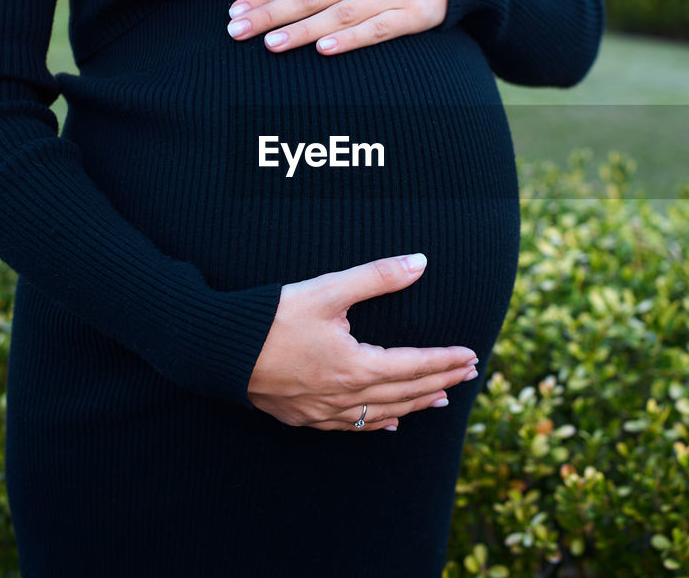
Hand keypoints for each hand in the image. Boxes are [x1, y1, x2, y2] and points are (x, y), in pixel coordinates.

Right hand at [246, 252, 478, 431]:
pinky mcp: (303, 417)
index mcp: (354, 366)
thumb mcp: (327, 289)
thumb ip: (377, 276)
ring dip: (416, 405)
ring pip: (382, 413)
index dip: (446, 360)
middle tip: (470, 373)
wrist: (217, 349)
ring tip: (442, 398)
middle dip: (442, 381)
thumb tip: (420, 262)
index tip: (471, 355)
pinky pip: (351, 427)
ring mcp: (322, 411)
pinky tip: (388, 424)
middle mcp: (343, 395)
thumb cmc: (270, 316)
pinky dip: (377, 423)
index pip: (414, 366)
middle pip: (405, 392)